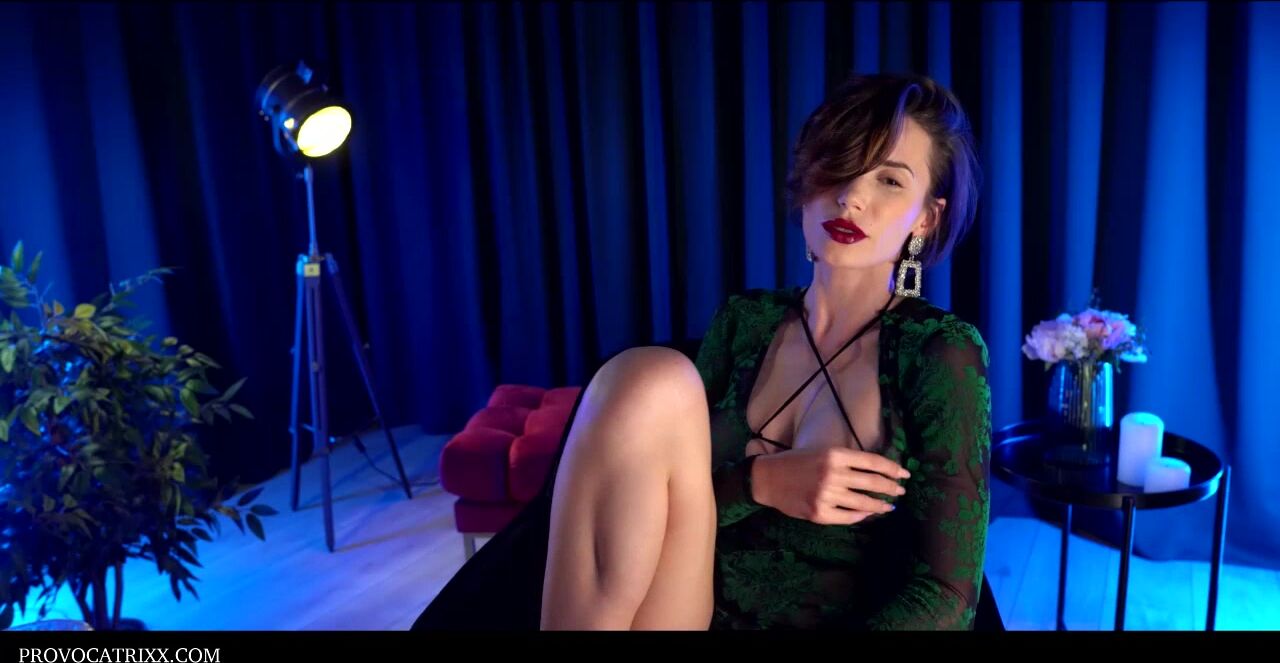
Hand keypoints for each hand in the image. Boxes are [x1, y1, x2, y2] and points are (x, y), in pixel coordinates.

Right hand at [751, 446, 909, 524]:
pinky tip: (865, 515)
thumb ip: (846, 460)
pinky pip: (847, 517)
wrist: (767, 479)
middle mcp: (832, 474)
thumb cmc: (795, 462)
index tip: (904, 473)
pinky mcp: (819, 513)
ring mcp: (826, 496)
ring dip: (879, 506)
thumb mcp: (821, 452)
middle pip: (872, 483)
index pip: (872, 461)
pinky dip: (859, 516)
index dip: (891, 468)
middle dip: (890, 488)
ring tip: (888, 506)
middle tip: (900, 491)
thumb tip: (875, 472)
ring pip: (863, 503)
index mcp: (834, 455)